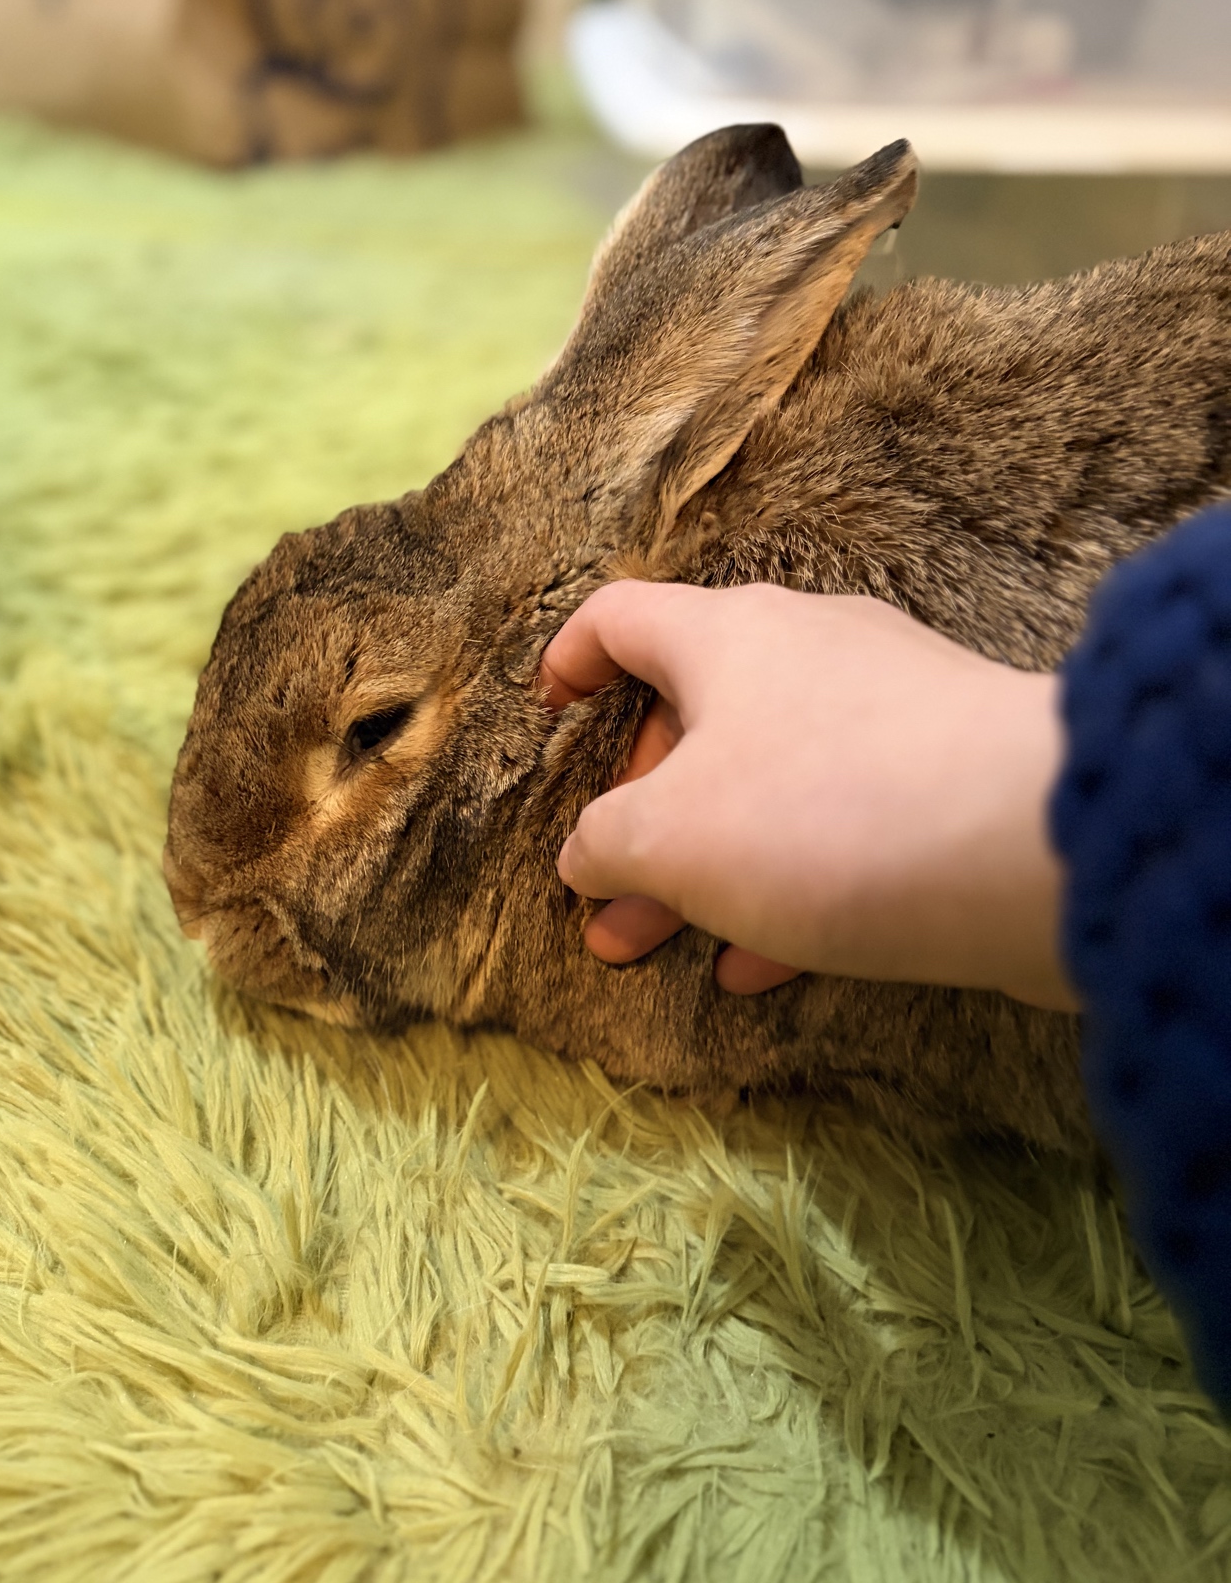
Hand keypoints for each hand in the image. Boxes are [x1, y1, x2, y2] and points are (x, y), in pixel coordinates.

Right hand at [538, 580, 1075, 1010]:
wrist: (1034, 847)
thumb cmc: (822, 817)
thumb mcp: (667, 840)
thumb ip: (604, 844)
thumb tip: (587, 854)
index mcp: (728, 635)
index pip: (622, 616)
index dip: (570, 661)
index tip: (548, 715)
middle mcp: (810, 649)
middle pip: (697, 713)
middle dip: (639, 811)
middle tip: (609, 892)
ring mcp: (889, 710)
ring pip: (769, 780)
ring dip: (705, 863)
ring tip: (659, 945)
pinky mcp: (950, 776)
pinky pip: (844, 824)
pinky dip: (788, 885)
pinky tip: (757, 967)